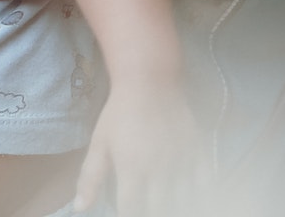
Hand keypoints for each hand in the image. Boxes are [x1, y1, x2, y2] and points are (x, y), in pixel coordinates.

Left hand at [75, 80, 204, 216]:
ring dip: (174, 203)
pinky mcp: (197, 150)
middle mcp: (159, 169)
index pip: (131, 210)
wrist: (149, 81)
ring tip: (165, 199)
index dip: (128, 216)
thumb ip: (90, 177)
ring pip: (184, 200)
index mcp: (132, 168)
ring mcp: (181, 160)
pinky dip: (199, 190)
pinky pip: (205, 182)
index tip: (127, 213)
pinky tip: (189, 189)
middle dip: (151, 211)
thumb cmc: (120, 113)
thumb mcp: (99, 142)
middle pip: (159, 209)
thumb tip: (79, 208)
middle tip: (146, 204)